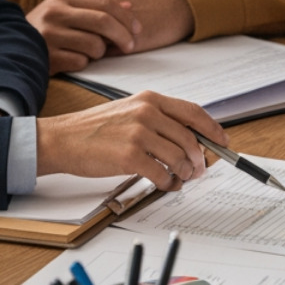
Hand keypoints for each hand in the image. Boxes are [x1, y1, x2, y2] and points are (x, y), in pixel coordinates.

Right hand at [26, 0, 194, 73]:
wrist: (11, 44)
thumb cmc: (49, 27)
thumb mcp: (69, 10)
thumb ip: (98, 7)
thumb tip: (130, 5)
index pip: (105, 4)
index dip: (126, 18)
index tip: (138, 30)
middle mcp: (55, 13)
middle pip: (104, 22)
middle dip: (123, 36)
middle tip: (130, 46)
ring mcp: (49, 35)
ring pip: (95, 45)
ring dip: (99, 52)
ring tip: (88, 51)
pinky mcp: (46, 57)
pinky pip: (81, 62)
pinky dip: (83, 63)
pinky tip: (72, 58)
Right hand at [35, 92, 227, 190]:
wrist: (62, 139)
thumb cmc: (93, 129)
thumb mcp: (129, 111)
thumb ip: (157, 119)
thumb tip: (188, 139)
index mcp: (149, 99)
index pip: (192, 111)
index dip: (212, 128)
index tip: (222, 141)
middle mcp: (147, 113)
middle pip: (189, 138)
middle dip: (200, 158)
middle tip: (199, 169)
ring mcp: (138, 134)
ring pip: (179, 157)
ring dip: (186, 173)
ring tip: (182, 178)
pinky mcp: (129, 156)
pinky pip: (162, 174)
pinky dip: (169, 183)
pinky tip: (167, 184)